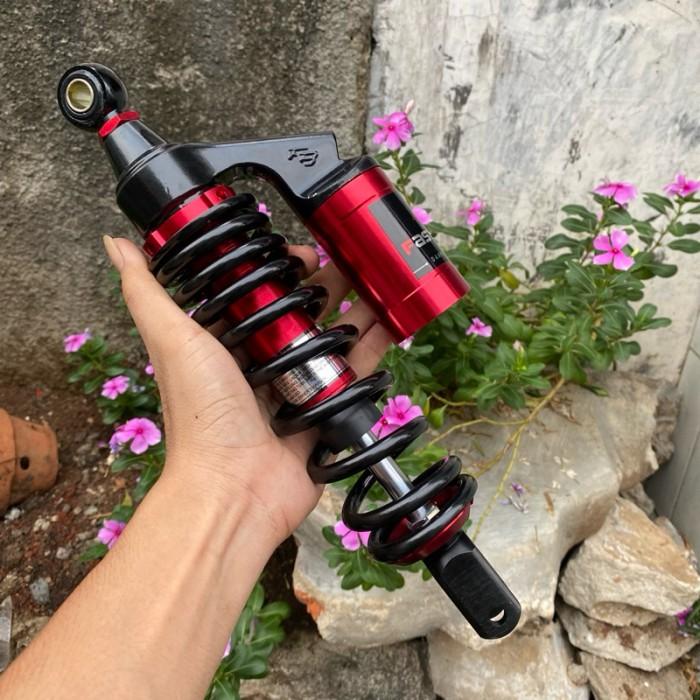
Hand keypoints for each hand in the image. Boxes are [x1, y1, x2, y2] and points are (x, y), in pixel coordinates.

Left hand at [103, 235, 392, 545]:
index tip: (299, 254)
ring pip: (330, 339)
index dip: (278, 270)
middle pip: (298, 315)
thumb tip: (118, 244)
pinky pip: (354, 373)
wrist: (235, 488)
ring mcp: (295, 388)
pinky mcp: (324, 410)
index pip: (257, 295)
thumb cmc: (201, 416)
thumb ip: (147, 292)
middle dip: (323, 287)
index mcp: (226, 344)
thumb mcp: (172, 341)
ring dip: (354, 310)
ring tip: (377, 282)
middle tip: (346, 264)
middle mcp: (261, 364)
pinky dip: (374, 347)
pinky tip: (391, 321)